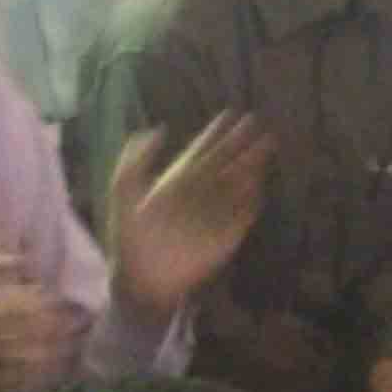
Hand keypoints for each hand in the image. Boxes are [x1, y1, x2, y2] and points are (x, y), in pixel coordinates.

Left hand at [107, 114, 275, 324]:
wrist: (142, 278)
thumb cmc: (129, 237)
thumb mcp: (124, 192)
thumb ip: (136, 160)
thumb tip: (157, 129)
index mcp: (176, 180)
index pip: (201, 151)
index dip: (215, 133)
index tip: (230, 114)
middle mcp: (198, 193)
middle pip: (224, 162)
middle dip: (241, 143)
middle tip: (257, 122)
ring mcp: (212, 213)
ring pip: (236, 183)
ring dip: (251, 165)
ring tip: (266, 145)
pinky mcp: (224, 236)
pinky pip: (242, 214)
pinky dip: (251, 200)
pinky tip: (260, 184)